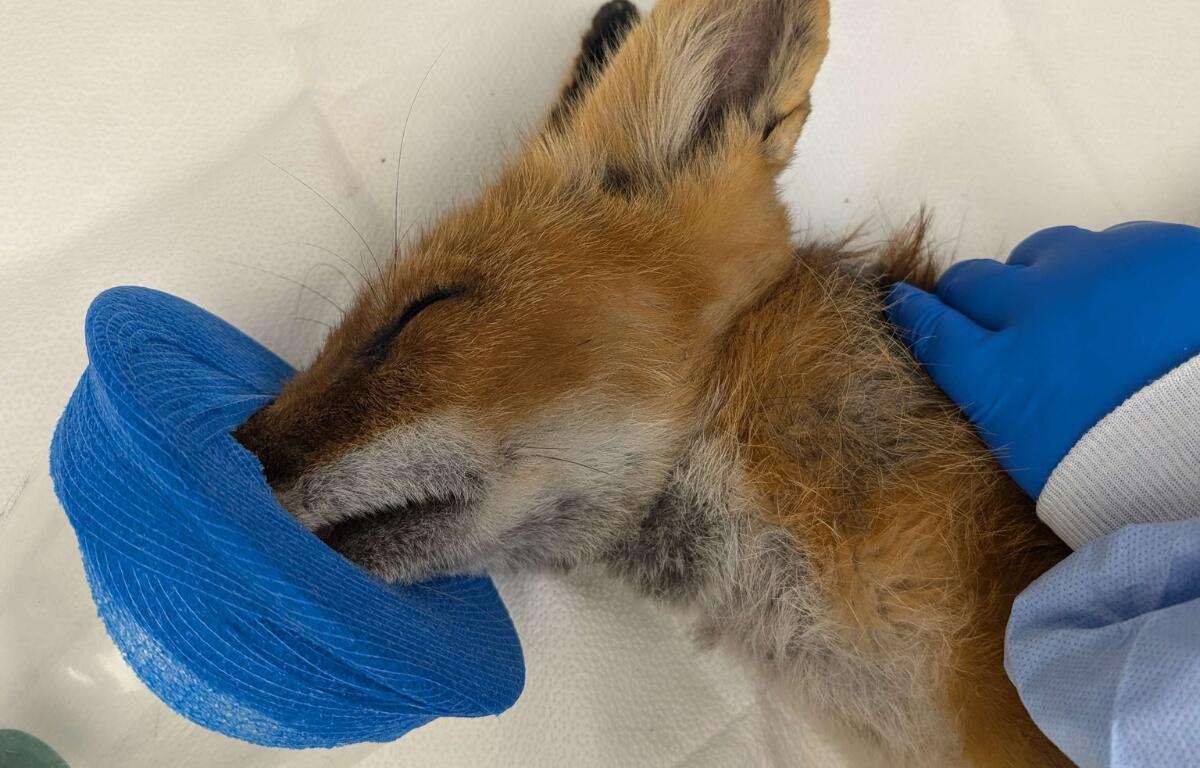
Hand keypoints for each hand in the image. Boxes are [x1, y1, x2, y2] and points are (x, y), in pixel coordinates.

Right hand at [887, 221, 1199, 497]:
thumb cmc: (1134, 478)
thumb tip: (997, 400)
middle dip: (967, 294)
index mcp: (1000, 378)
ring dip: (1037, 276)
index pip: (931, 331)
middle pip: (971, 283)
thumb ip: (1006, 416)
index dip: (909, 313)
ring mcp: (1092, 272)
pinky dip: (1106, 269)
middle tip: (979, 309)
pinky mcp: (1152, 250)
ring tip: (1061, 301)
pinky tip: (1127, 298)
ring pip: (1038, 252)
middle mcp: (1030, 312)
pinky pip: (1111, 244)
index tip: (900, 302)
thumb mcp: (1042, 468)